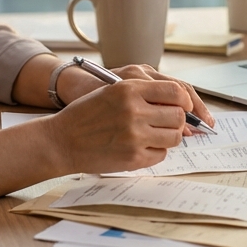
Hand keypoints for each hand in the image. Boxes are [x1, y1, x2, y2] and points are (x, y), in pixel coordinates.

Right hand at [42, 78, 193, 173]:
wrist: (61, 141)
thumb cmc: (85, 115)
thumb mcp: (111, 91)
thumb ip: (143, 93)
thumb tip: (178, 104)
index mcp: (129, 89)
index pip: (175, 91)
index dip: (185, 100)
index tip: (185, 106)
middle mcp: (134, 111)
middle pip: (178, 116)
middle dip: (177, 121)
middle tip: (167, 123)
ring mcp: (135, 136)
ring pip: (174, 137)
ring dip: (168, 137)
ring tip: (153, 135)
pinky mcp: (134, 157)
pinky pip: (161, 154)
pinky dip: (156, 151)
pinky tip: (140, 147)